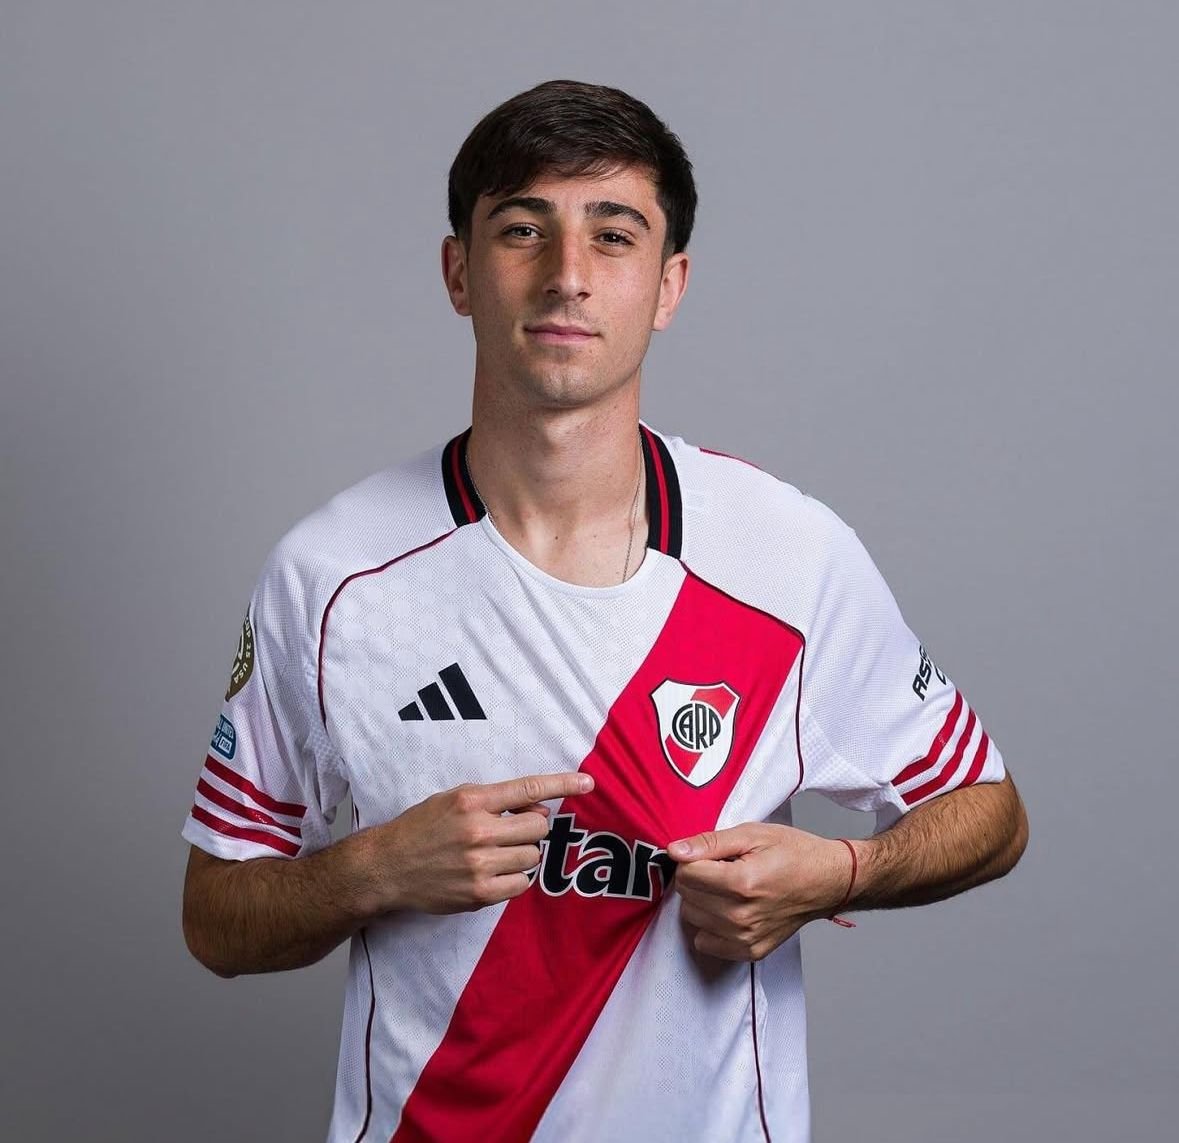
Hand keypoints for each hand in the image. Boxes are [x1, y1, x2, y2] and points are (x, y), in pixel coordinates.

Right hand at [354, 772, 593, 915]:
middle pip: (538, 828)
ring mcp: (480, 864)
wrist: (387, 867)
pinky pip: (521, 885)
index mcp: (471, 800)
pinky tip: (493, 873)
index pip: (528, 789)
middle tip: (511, 832)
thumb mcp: (454, 800)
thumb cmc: (421, 828)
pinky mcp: (479, 893)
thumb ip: (495, 802)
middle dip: (532, 828)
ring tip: (493, 854)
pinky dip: (515, 879)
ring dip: (521, 854)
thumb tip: (538, 810)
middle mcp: (478, 830)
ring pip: (532, 857)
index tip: (588, 784)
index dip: (562, 785)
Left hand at [668, 823, 851, 960]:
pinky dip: (710, 926)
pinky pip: (706, 943)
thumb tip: (675, 851)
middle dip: (697, 879)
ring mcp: (746, 937)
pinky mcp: (751, 951)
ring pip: (692, 919)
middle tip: (722, 869)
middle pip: (687, 897)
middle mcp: (742, 915)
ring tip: (727, 888)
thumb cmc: (794, 853)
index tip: (711, 855)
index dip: (693, 859)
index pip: (686, 874)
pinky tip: (728, 910)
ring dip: (702, 901)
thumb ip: (709, 842)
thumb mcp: (752, 834)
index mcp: (741, 882)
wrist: (828, 881)